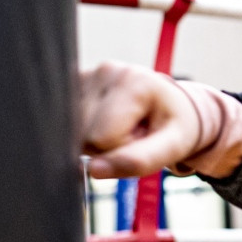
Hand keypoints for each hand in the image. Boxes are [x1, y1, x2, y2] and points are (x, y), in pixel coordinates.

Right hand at [79, 61, 200, 178]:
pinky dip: (87, 130)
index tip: (142, 137)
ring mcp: (87, 74)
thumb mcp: (172, 147)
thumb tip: (94, 170)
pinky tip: (106, 121)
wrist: (170, 106)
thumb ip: (139, 160)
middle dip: (108, 146)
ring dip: (97, 140)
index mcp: (133, 81)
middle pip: (85, 136)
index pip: (103, 139)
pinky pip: (68, 125)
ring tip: (122, 127)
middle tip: (133, 133)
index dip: (122, 149)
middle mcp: (105, 71)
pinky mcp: (74, 83)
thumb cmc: (173, 126)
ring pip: (73, 133)